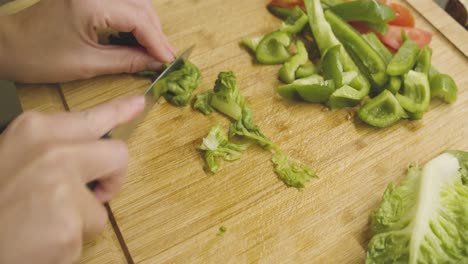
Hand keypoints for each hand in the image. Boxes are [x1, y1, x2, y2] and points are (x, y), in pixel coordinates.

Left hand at [0, 0, 174, 82]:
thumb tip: (155, 63)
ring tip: (154, 50)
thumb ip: (127, 61)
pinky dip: (135, 19)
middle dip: (157, 34)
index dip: (159, 42)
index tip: (170, 61)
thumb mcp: (89, 64)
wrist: (11, 45)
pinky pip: (123, 3)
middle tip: (165, 58)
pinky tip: (139, 37)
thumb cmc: (41, 57)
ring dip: (148, 25)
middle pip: (142, 7)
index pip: (140, 19)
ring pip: (136, 2)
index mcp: (92, 4)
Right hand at [0, 96, 143, 262]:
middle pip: (118, 155)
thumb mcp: (13, 158)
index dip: (120, 111)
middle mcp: (53, 151)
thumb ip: (50, 150)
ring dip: (80, 221)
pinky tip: (40, 242)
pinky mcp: (68, 226)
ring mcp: (62, 187)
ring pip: (101, 207)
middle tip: (98, 193)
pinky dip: (69, 244)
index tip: (139, 103)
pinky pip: (87, 236)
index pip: (92, 116)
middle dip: (113, 178)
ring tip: (44, 225)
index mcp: (36, 131)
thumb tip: (86, 150)